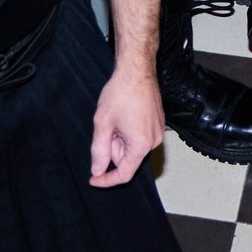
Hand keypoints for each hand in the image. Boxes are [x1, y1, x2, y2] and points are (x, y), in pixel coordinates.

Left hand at [90, 63, 165, 184]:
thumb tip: (98, 170)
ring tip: (116, 118)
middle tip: (105, 128)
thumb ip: (99, 151)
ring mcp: (158, 132)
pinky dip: (128, 132)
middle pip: (128, 159)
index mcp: (141, 145)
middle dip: (113, 148)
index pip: (124, 174)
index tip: (93, 180)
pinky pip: (140, 137)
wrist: (136, 71)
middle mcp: (153, 141)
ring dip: (120, 139)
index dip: (106, 180)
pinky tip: (124, 115)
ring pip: (133, 147)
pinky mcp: (158, 124)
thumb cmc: (121, 93)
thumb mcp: (102, 124)